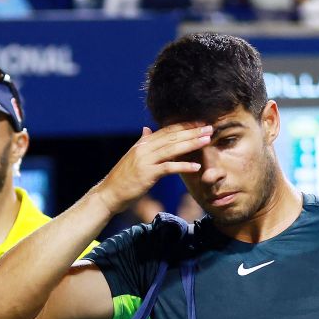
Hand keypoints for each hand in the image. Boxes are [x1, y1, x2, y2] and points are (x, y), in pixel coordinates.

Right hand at [93, 123, 211, 215]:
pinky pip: (168, 168)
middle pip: (172, 137)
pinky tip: (196, 166)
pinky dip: (183, 166)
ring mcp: (145, 160)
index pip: (166, 131)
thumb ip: (142, 143)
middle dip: (192, 132)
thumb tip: (147, 130)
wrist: (109, 194)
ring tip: (207, 140)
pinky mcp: (147, 174)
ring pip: (172, 149)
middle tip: (209, 128)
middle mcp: (144, 148)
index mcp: (142, 144)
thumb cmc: (122, 178)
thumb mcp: (133, 157)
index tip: (199, 124)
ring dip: (191, 144)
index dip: (184, 126)